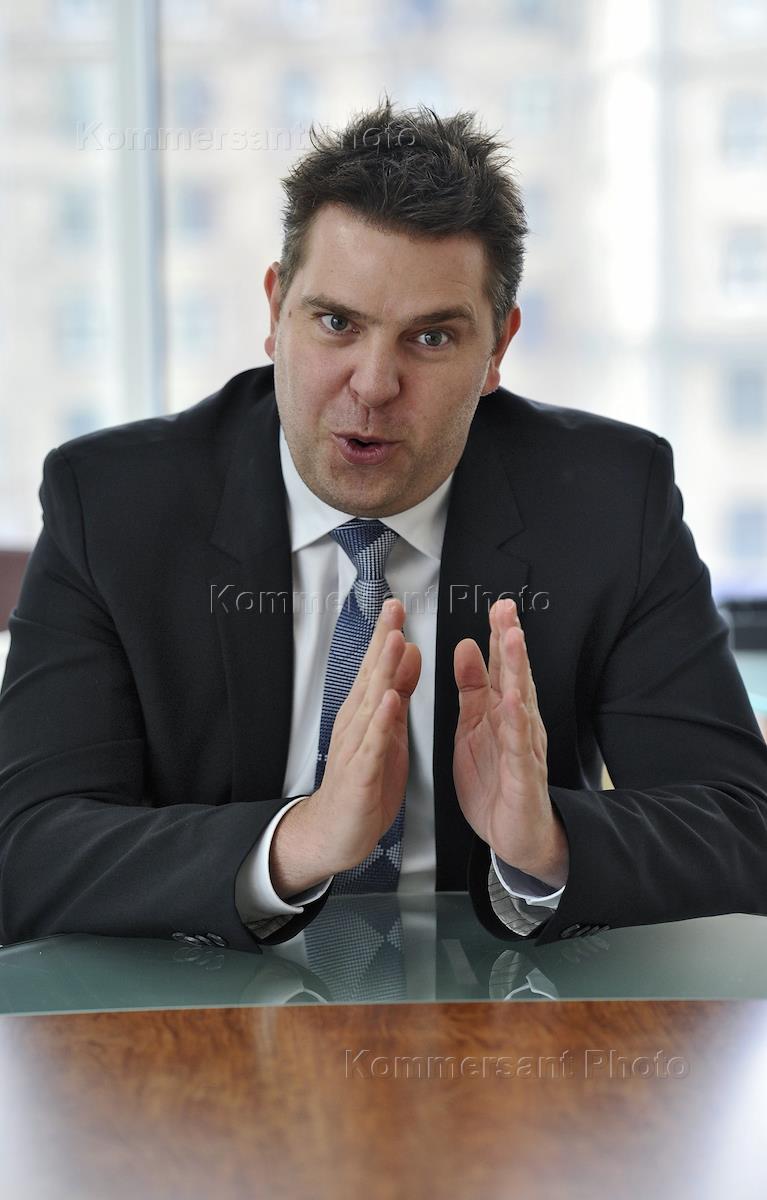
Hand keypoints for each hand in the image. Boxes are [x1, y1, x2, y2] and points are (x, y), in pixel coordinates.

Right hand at [270, 598, 420, 897]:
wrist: (337, 831)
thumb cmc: (365, 782)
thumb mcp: (388, 729)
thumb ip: (398, 690)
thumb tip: (409, 652)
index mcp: (365, 712)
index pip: (376, 667)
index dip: (386, 635)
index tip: (397, 605)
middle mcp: (356, 723)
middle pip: (371, 675)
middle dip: (383, 641)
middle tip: (394, 608)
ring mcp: (356, 746)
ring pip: (372, 703)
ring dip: (383, 671)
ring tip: (396, 641)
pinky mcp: (360, 774)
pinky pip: (372, 744)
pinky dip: (382, 722)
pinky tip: (390, 703)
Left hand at [452, 598, 567, 888]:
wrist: (515, 834)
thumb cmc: (496, 781)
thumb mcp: (474, 726)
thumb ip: (471, 688)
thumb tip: (467, 647)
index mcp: (500, 710)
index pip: (501, 665)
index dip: (498, 635)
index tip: (496, 605)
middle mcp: (516, 722)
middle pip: (514, 674)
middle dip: (510, 640)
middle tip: (506, 609)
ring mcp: (522, 746)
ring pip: (520, 701)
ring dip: (516, 669)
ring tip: (512, 639)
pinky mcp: (522, 773)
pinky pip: (518, 744)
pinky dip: (516, 721)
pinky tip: (513, 700)